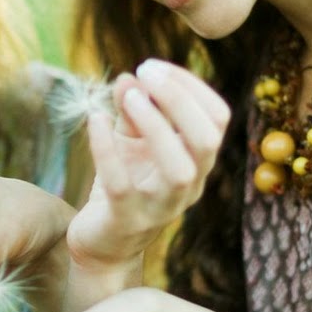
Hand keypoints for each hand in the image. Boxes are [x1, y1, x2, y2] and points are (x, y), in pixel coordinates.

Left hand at [67, 60, 228, 270]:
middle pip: (207, 139)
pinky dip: (107, 149)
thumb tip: (130, 76)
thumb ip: (131, 109)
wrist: (102, 244)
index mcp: (197, 161)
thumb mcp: (129, 141)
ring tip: (127, 96)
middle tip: (144, 71)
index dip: (190, 85)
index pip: (217, 117)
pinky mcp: (126, 220)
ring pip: (179, 169)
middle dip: (179, 99)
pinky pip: (121, 185)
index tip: (152, 66)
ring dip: (155, 125)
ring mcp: (161, 207)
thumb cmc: (123, 184)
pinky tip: (94, 119)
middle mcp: (189, 185)